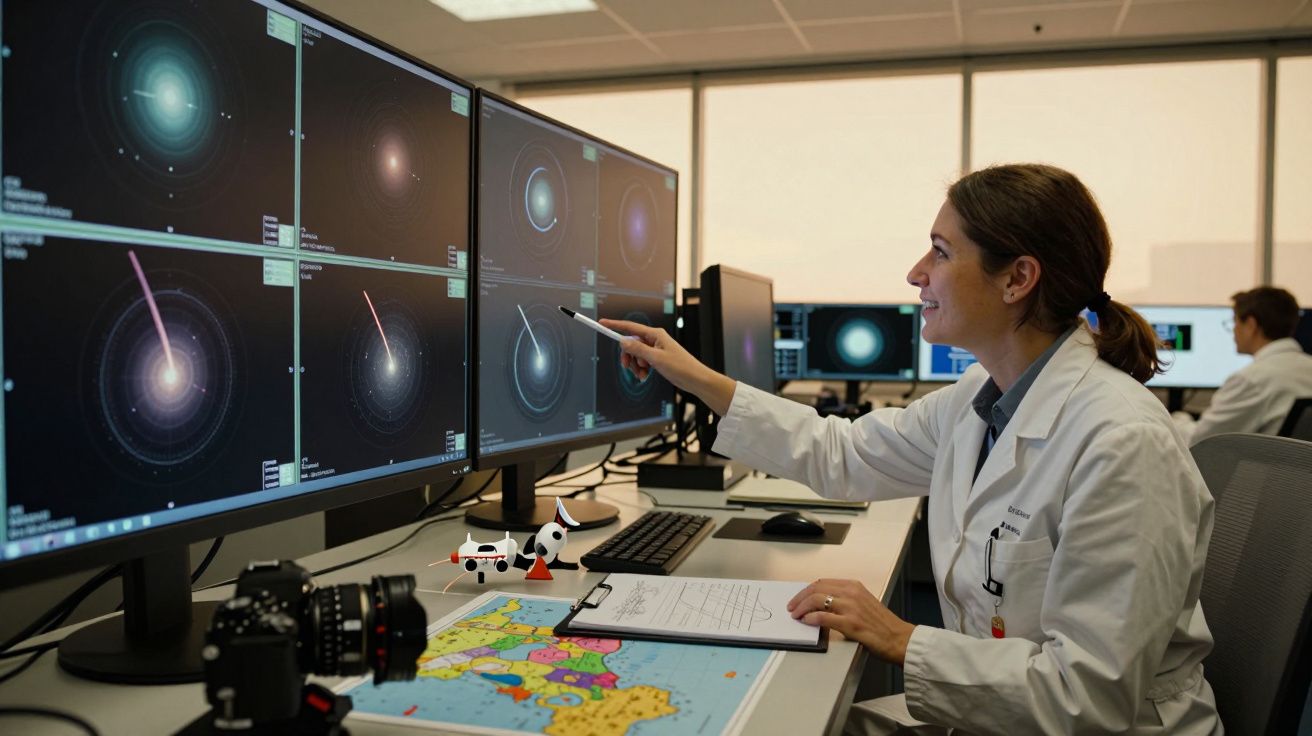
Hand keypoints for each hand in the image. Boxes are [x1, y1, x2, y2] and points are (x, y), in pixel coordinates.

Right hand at [600, 318, 736, 415]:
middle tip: (628, 367)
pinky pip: (642, 361)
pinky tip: (645, 376)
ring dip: (635, 365)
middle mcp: (654, 339)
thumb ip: (638, 349)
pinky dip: (641, 369)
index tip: (602, 323)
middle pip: (631, 343)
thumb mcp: (656, 359)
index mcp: (655, 334)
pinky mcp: (657, 358)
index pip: (630, 327)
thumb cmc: (680, 367)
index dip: (615, 325)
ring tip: (641, 375)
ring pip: (636, 354)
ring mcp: (656, 349)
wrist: (694, 379)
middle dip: (628, 356)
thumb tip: (623, 341)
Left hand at [787, 578, 915, 665]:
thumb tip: (821, 605)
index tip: (798, 598)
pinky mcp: (850, 623)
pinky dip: (811, 618)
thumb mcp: (863, 604)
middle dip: (799, 598)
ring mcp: (851, 607)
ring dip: (802, 607)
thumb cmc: (882, 625)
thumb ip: (844, 601)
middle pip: (816, 589)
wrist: (899, 639)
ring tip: (796, 615)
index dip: (806, 590)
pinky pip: (822, 617)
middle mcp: (851, 593)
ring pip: (816, 600)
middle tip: (792, 607)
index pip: (822, 582)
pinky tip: (806, 622)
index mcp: (854, 586)